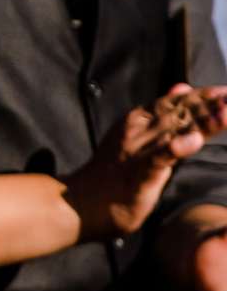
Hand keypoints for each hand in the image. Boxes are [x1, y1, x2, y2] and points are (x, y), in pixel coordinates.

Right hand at [63, 85, 226, 241]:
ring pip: (174, 130)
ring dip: (203, 122)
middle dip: (209, 104)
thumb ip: (164, 114)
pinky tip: (194, 141)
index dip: (204, 96)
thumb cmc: (114, 174)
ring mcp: (136, 150)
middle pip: (180, 112)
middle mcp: (138, 129)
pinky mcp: (138, 172)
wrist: (80, 204)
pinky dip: (177, 148)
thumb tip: (184, 86)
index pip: (177, 102)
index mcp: (139, 119)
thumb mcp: (140, 136)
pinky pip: (159, 157)